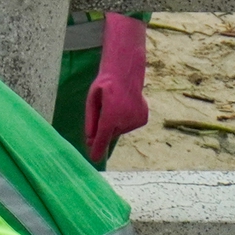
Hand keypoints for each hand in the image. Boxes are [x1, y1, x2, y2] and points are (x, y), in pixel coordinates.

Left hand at [83, 14, 147, 165]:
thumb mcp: (92, 100)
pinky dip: (124, 121)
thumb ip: (91, 121)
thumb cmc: (105, 86)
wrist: (126, 74)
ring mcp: (137, 120)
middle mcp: (125, 120)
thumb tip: (90, 140)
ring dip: (115, 123)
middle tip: (105, 108)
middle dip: (104, 127)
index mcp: (110, 114)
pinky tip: (125, 107)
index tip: (94, 159)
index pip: (102, 136)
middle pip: (110, 133)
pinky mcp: (143, 119)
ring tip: (116, 105)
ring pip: (120, 130)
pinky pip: (129, 126)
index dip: (98, 148)